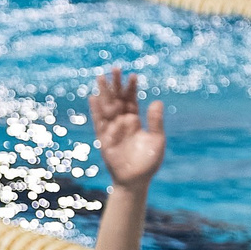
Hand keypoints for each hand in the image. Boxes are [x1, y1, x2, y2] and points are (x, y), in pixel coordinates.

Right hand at [88, 67, 166, 190]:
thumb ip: (156, 122)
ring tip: (100, 77)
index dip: (131, 88)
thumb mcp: (157, 141)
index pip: (132, 100)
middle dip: (115, 85)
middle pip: (117, 99)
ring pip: (106, 107)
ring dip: (103, 92)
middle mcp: (122, 122)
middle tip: (114, 68)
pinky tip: (93, 97)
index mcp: (135, 121)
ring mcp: (112, 129)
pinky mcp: (104, 139)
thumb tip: (157, 102)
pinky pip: (99, 122)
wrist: (135, 180)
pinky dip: (96, 110)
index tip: (133, 75)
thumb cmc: (148, 162)